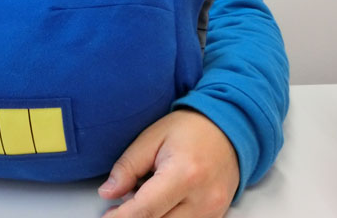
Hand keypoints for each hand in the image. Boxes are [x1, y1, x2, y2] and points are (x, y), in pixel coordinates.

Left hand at [98, 109, 238, 217]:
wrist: (229, 128)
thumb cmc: (190, 129)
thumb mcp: (152, 136)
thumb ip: (128, 166)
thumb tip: (108, 192)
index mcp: (185, 174)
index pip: (146, 210)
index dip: (121, 217)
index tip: (107, 216)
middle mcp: (203, 198)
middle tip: (119, 208)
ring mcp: (213, 211)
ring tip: (142, 202)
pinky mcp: (216, 216)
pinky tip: (161, 206)